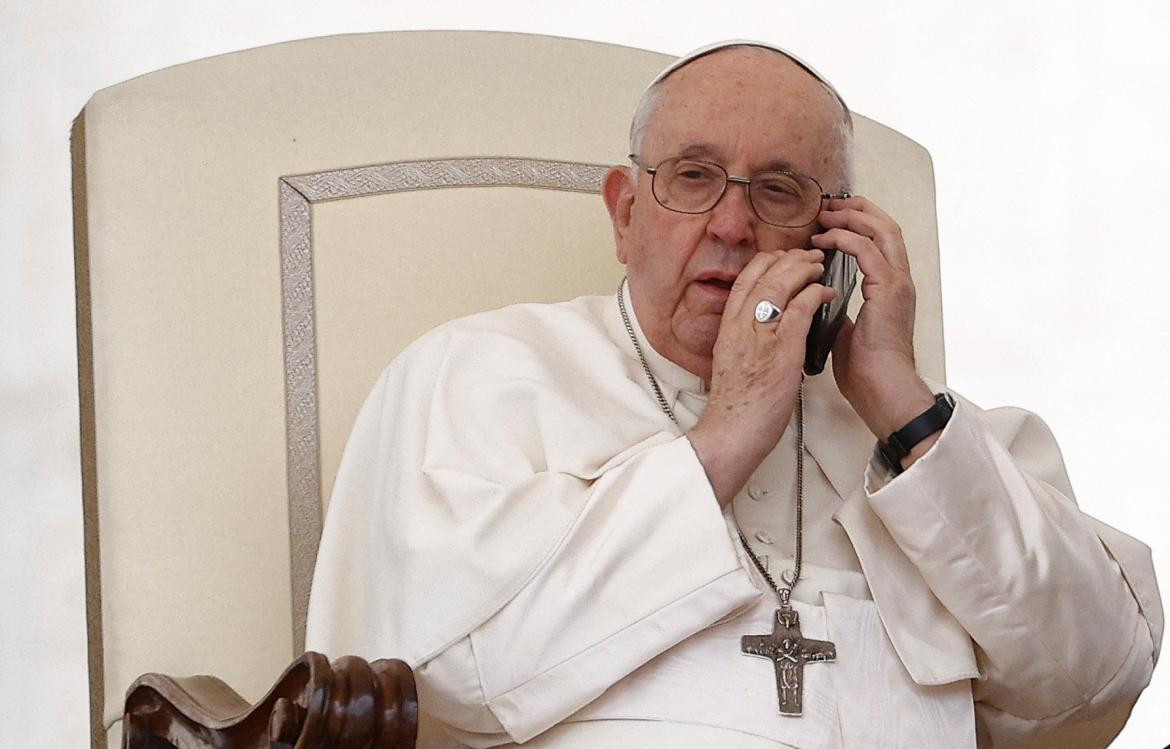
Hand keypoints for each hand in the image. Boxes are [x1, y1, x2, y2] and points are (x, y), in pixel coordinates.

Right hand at [687, 248, 835, 504]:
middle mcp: (741, 324)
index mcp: (727, 327)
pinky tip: (828, 292)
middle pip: (763, 274)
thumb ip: (745, 342)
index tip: (783, 258)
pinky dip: (816, 294)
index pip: (744, 280)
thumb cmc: (737, 406)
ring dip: (805, 270)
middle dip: (790, 259)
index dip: (766, 262)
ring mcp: (761, 334)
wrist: (733, 431)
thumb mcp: (732, 363)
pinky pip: (802, 307)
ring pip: (782, 283)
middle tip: (810, 256)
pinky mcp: (782, 348)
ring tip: (821, 267)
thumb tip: (763, 331)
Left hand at [812, 196, 936, 443]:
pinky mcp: (889, 290)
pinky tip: (825, 240)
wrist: (882, 389)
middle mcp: (900, 280)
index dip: (857, 223)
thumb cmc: (865, 369)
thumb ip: (838, 307)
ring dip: (851, 217)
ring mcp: (898, 283)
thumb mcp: (846, 329)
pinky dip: (845, 239)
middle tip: (827, 205)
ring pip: (882, 230)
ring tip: (825, 215)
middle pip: (886, 226)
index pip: (879, 241)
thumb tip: (818, 296)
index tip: (829, 218)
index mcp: (891, 288)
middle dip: (856, 209)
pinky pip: (867, 250)